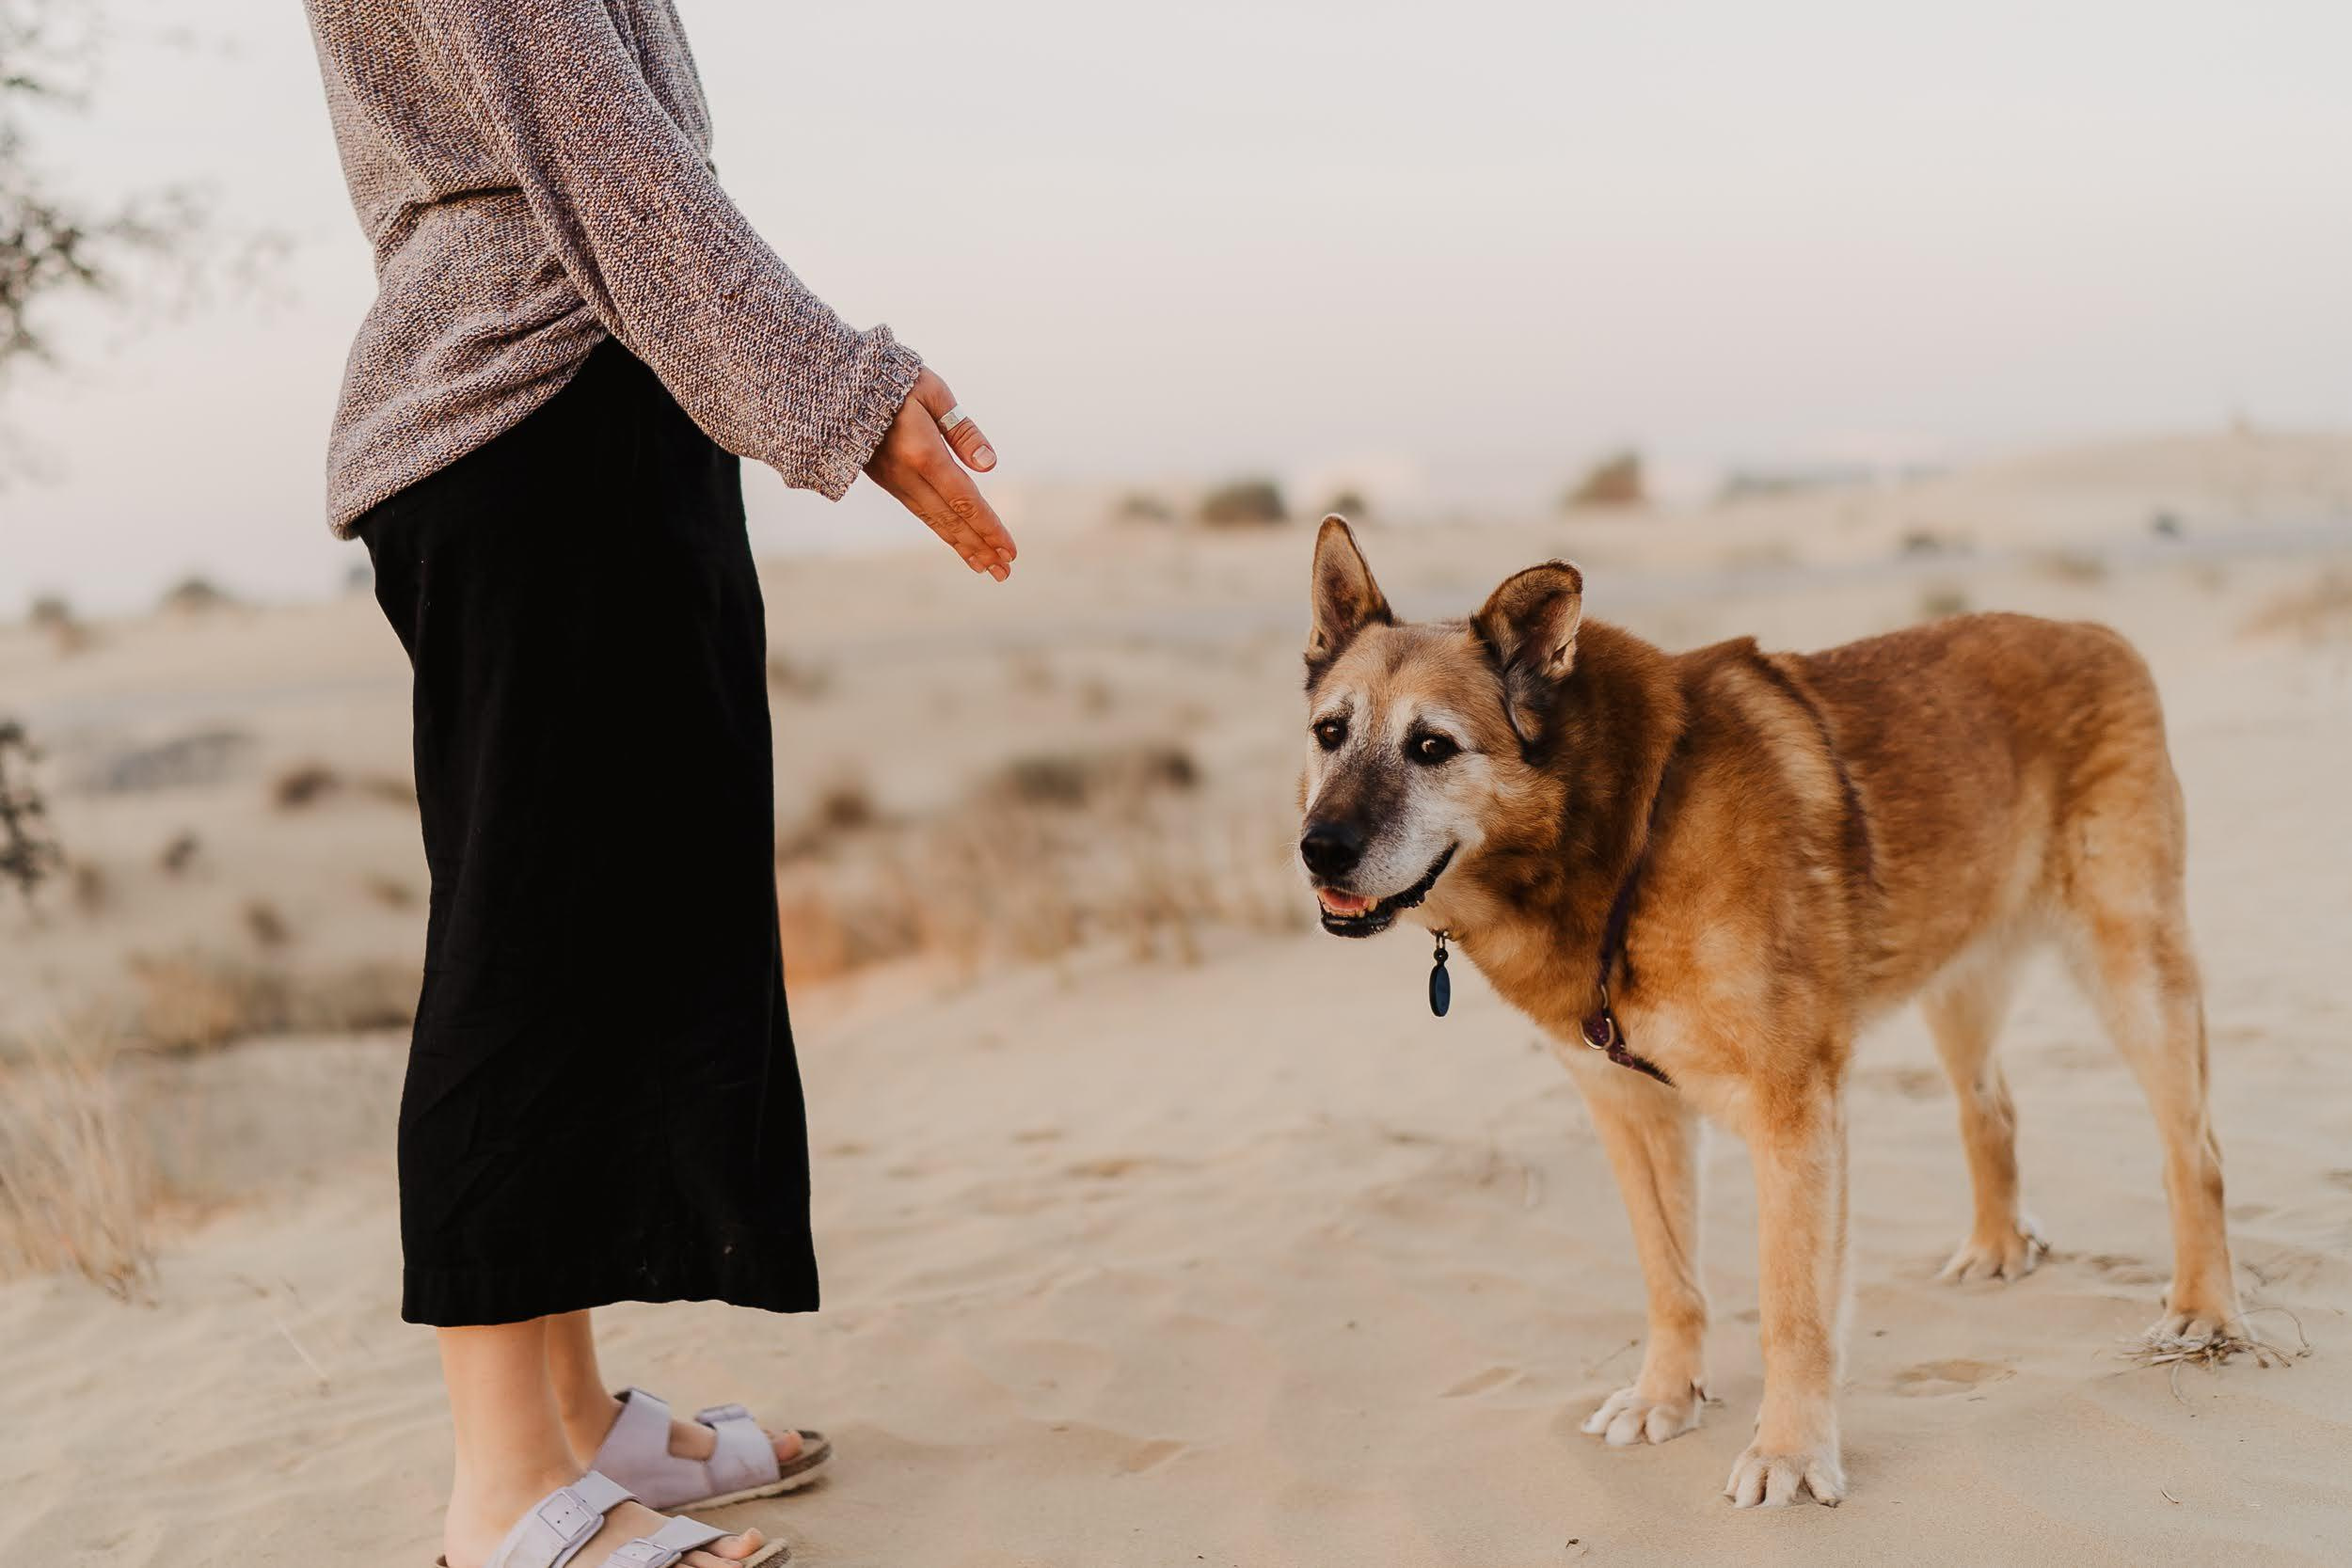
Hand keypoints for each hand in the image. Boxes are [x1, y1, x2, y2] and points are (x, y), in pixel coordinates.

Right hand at [863, 368, 1016, 580]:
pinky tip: (957, 542)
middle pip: (950, 519)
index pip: (964, 499)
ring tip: (986, 567)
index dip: (988, 527)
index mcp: (922, 452)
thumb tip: (988, 465)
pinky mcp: (886, 480)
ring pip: (934, 521)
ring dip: (962, 546)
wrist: (836, 385)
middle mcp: (906, 474)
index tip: (1010, 551)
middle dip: (980, 547)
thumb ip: (962, 430)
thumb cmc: (892, 379)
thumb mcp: (932, 392)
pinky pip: (920, 512)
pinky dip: (942, 531)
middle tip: (1004, 573)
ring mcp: (893, 481)